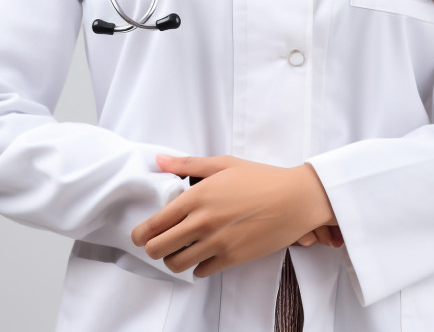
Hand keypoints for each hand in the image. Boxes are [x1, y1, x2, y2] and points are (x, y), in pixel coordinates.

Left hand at [131, 154, 337, 277]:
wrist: (294, 199)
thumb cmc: (260, 178)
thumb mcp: (224, 163)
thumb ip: (188, 164)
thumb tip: (160, 161)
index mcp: (197, 196)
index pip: (155, 223)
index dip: (141, 233)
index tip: (140, 235)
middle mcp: (202, 221)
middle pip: (159, 249)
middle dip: (153, 249)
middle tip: (157, 245)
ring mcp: (216, 242)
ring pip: (177, 264)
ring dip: (174, 259)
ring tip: (180, 250)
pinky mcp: (231, 258)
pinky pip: (201, 271)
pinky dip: (197, 266)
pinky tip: (203, 253)